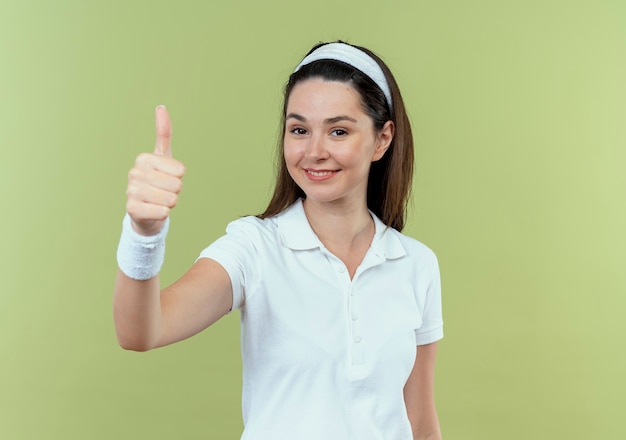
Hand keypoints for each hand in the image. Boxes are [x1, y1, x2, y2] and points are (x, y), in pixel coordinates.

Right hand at [126, 105, 185, 235]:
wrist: (145, 210)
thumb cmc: (157, 180)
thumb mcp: (163, 157)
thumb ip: (164, 133)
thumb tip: (161, 107)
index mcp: (143, 158)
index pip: (180, 170)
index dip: (179, 177)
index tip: (167, 177)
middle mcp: (134, 172)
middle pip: (177, 185)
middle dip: (175, 192)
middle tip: (163, 191)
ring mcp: (131, 191)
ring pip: (171, 200)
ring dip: (170, 203)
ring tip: (159, 201)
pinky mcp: (131, 209)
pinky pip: (163, 212)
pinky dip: (163, 214)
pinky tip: (153, 211)